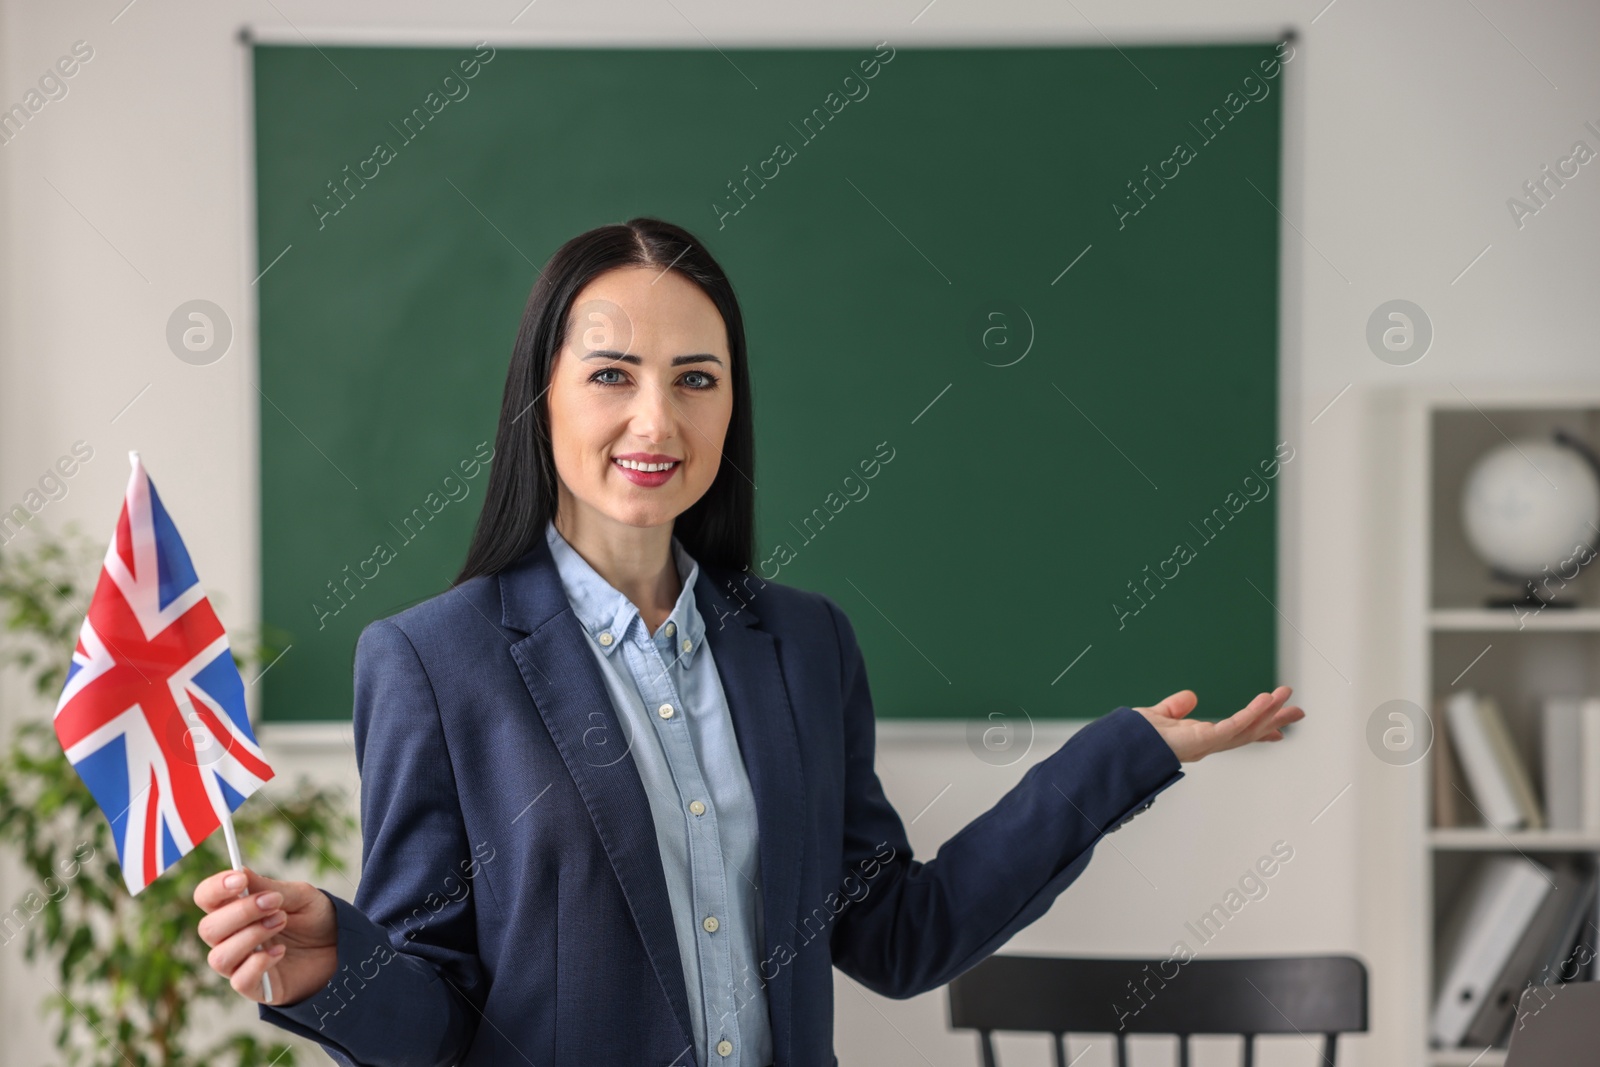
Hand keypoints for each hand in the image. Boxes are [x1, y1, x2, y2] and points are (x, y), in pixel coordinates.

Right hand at [195, 867, 336, 1005]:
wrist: (342, 948)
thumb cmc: (316, 919)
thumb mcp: (301, 896)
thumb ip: (270, 887)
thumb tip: (240, 871)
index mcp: (236, 909)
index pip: (206, 898)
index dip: (215, 889)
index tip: (239, 880)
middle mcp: (231, 938)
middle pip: (208, 928)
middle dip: (240, 913)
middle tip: (275, 903)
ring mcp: (241, 964)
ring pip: (219, 957)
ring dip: (251, 936)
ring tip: (282, 921)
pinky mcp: (255, 987)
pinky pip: (240, 980)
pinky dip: (259, 963)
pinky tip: (281, 950)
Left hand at [1132, 686, 1303, 762]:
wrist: (1123, 745)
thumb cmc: (1137, 737)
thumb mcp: (1162, 715)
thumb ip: (1176, 707)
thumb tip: (1190, 697)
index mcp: (1201, 737)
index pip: (1236, 732)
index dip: (1257, 730)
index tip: (1277, 729)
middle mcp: (1209, 743)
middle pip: (1249, 731)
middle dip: (1274, 722)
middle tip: (1298, 712)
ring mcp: (1209, 743)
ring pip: (1248, 728)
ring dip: (1269, 713)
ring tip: (1288, 698)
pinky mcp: (1206, 739)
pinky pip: (1235, 725)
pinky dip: (1252, 713)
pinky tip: (1266, 701)